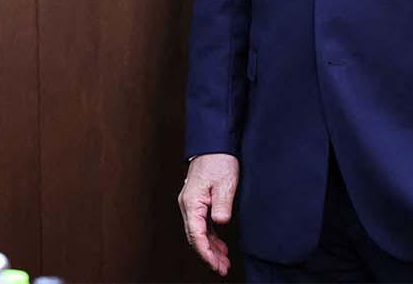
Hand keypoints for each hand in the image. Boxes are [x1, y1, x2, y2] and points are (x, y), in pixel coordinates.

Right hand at [178, 153, 238, 276]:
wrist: (214, 143)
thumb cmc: (218, 160)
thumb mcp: (225, 183)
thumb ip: (222, 205)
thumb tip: (220, 223)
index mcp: (191, 203)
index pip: (196, 235)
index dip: (206, 254)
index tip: (217, 265)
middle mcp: (187, 205)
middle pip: (195, 237)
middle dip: (208, 256)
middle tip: (222, 269)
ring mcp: (191, 203)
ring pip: (198, 233)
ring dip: (210, 248)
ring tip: (223, 261)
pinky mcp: (198, 201)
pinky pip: (201, 225)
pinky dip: (210, 237)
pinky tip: (219, 245)